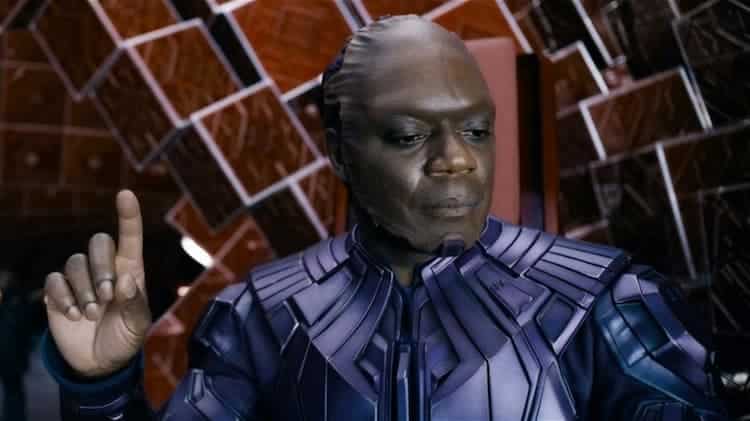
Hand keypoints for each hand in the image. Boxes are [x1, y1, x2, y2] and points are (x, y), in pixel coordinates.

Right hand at [45, 190, 151, 377]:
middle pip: (98, 243)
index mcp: (130, 271)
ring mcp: (79, 280)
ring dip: (84, 289)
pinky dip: (63, 297)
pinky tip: (74, 315)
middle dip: (102, 268)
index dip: (128, 215)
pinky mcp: (58, 293)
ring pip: (75, 263)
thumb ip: (135, 304)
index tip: (125, 194)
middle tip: (107, 298)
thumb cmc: (125, 338)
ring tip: (91, 314)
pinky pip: (54, 280)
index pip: (130, 237)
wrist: (99, 363)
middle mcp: (104, 269)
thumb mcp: (138, 326)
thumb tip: (126, 280)